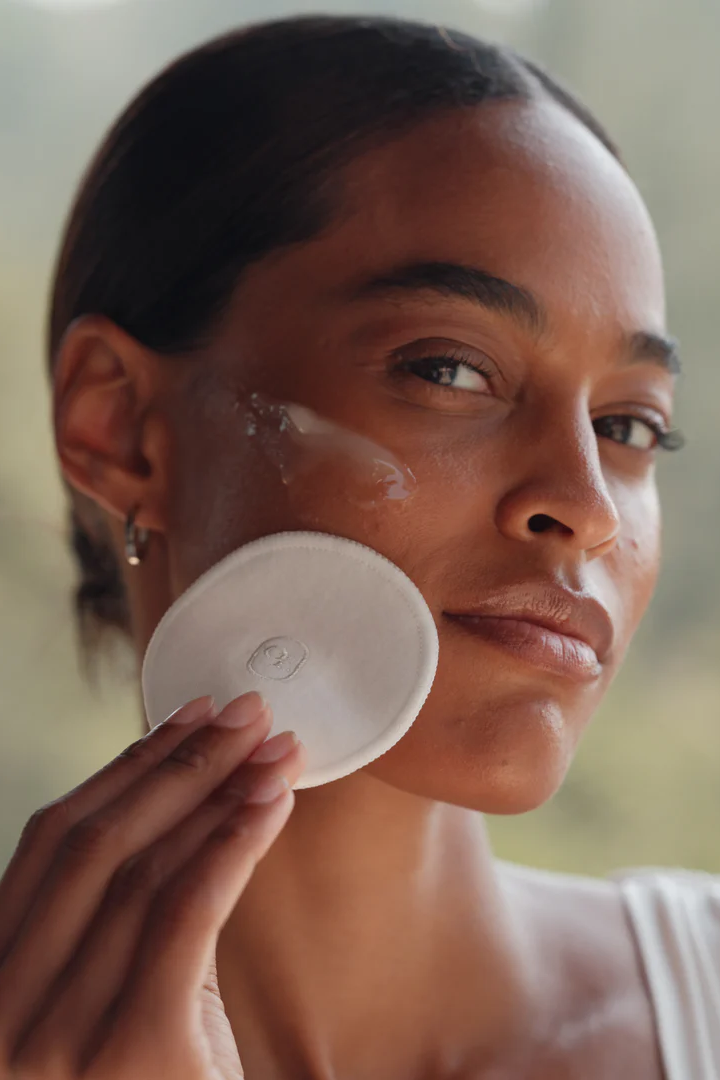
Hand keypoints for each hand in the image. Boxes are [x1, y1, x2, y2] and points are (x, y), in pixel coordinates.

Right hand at [0, 692, 305, 1078]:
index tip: (186, 716)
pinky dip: (231, 845)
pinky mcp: (132, 1054)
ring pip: (142, 872)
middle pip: (96, 845)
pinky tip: (271, 802)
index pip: (51, 843)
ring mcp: (55, 1041)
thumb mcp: (114, 1001)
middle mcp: (3, 1011)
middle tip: (245, 712)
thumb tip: (182, 805)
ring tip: (274, 749)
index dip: (123, 769)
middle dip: (177, 764)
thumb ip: (122, 924)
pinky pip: (184, 915)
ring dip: (216, 795)